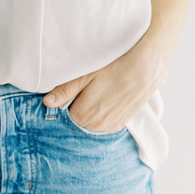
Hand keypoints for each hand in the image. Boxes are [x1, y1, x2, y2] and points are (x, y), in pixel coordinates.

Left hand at [43, 39, 165, 133]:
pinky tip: (106, 101)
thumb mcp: (86, 75)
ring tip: (98, 95)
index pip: (63, 117)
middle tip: (85, 92)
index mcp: (83, 114)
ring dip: (90, 115)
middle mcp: (96, 126)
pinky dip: (102, 117)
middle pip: (77, 123)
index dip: (65, 104)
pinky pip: (104, 125)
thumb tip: (48, 102)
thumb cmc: (115, 66)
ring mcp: (110, 126)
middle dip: (77, 110)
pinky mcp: (121, 124)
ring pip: (91, 125)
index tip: (70, 94)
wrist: (146, 67)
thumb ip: (66, 90)